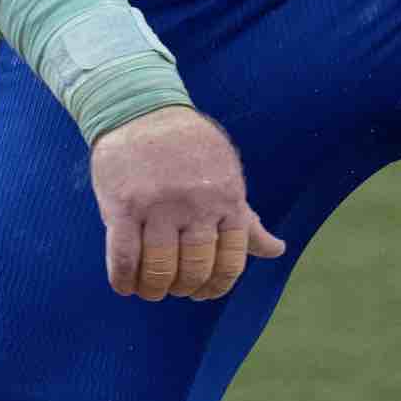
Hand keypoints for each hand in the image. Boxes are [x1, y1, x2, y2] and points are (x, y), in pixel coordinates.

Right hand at [89, 105, 287, 301]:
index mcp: (228, 198)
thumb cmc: (191, 148)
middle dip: (185, 288)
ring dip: (154, 289)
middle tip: (175, 289)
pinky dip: (124, 281)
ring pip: (159, 269)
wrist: (143, 109)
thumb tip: (276, 250)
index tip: (203, 291)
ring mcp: (159, 205)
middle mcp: (197, 204)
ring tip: (151, 289)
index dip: (216, 285)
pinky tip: (127, 285)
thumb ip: (245, 219)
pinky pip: (123, 258)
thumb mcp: (227, 176)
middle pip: (194, 269)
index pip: (231, 261)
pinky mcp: (123, 205)